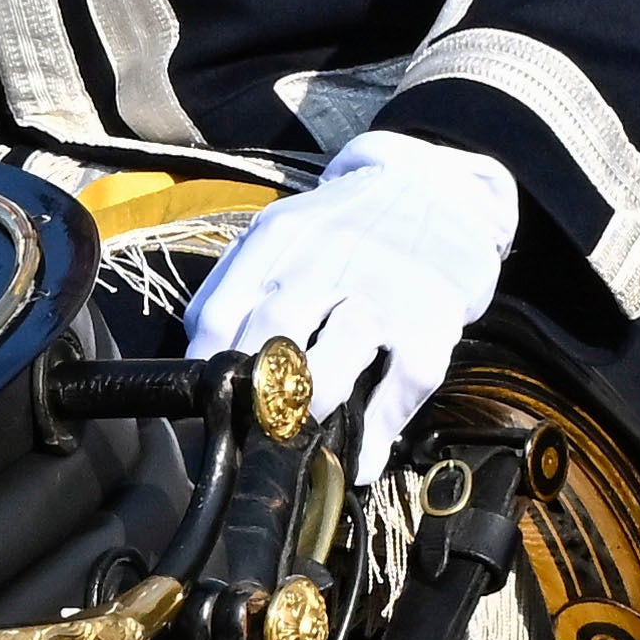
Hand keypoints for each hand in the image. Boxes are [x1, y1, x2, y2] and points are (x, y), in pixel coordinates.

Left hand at [176, 129, 528, 492]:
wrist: (439, 185)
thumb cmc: (349, 225)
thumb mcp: (287, 231)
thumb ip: (240, 282)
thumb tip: (200, 354)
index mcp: (279, 239)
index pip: (222, 312)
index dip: (208, 369)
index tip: (208, 406)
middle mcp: (328, 260)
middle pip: (273, 334)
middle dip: (254, 391)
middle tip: (250, 427)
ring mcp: (383, 289)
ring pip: (334, 358)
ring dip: (308, 408)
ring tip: (298, 438)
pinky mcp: (433, 317)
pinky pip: (403, 382)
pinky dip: (379, 430)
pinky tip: (361, 454)